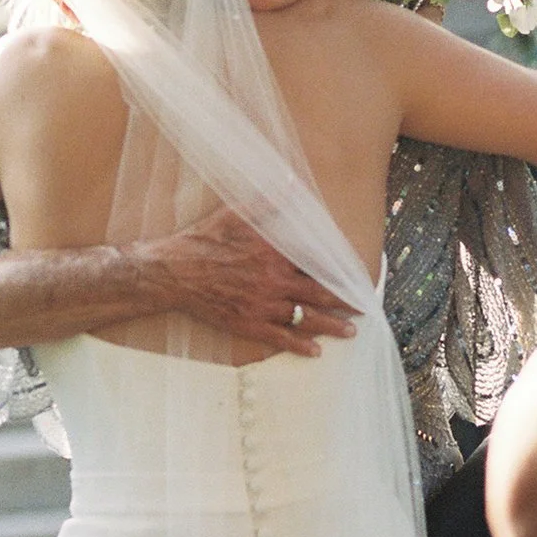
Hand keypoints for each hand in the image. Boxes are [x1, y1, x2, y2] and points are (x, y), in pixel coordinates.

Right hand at [144, 206, 358, 357]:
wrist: (173, 272)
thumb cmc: (204, 241)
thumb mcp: (235, 215)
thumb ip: (267, 202)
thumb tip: (291, 185)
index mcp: (275, 254)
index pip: (316, 264)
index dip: (338, 271)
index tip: (355, 275)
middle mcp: (274, 282)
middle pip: (319, 295)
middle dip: (344, 302)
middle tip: (363, 306)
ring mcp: (263, 306)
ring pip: (306, 319)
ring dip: (331, 326)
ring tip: (350, 331)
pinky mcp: (249, 324)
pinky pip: (281, 338)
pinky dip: (301, 345)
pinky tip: (316, 351)